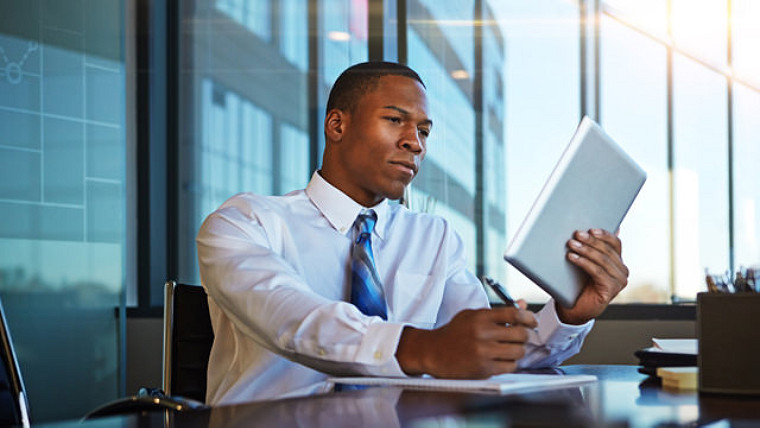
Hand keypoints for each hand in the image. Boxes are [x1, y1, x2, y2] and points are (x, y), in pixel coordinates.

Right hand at [395, 305, 537, 378]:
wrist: (433, 352)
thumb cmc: (454, 333)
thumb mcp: (472, 316)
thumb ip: (498, 312)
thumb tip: (522, 305)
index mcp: (480, 317)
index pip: (514, 313)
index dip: (528, 317)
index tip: (532, 321)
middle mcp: (482, 334)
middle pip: (520, 334)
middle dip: (525, 335)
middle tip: (521, 336)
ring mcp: (483, 352)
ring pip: (518, 352)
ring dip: (518, 350)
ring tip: (510, 348)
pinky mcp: (483, 369)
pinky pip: (510, 366)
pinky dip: (510, 363)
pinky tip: (502, 359)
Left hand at [557, 228, 628, 324]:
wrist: (575, 308)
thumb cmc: (579, 284)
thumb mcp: (586, 263)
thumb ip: (592, 248)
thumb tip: (591, 229)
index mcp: (618, 262)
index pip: (615, 243)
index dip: (604, 235)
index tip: (590, 229)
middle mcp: (622, 271)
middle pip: (608, 250)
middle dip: (591, 241)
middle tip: (576, 234)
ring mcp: (619, 281)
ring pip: (602, 260)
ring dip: (585, 250)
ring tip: (571, 244)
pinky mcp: (611, 289)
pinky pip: (597, 271)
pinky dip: (584, 262)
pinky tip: (572, 257)